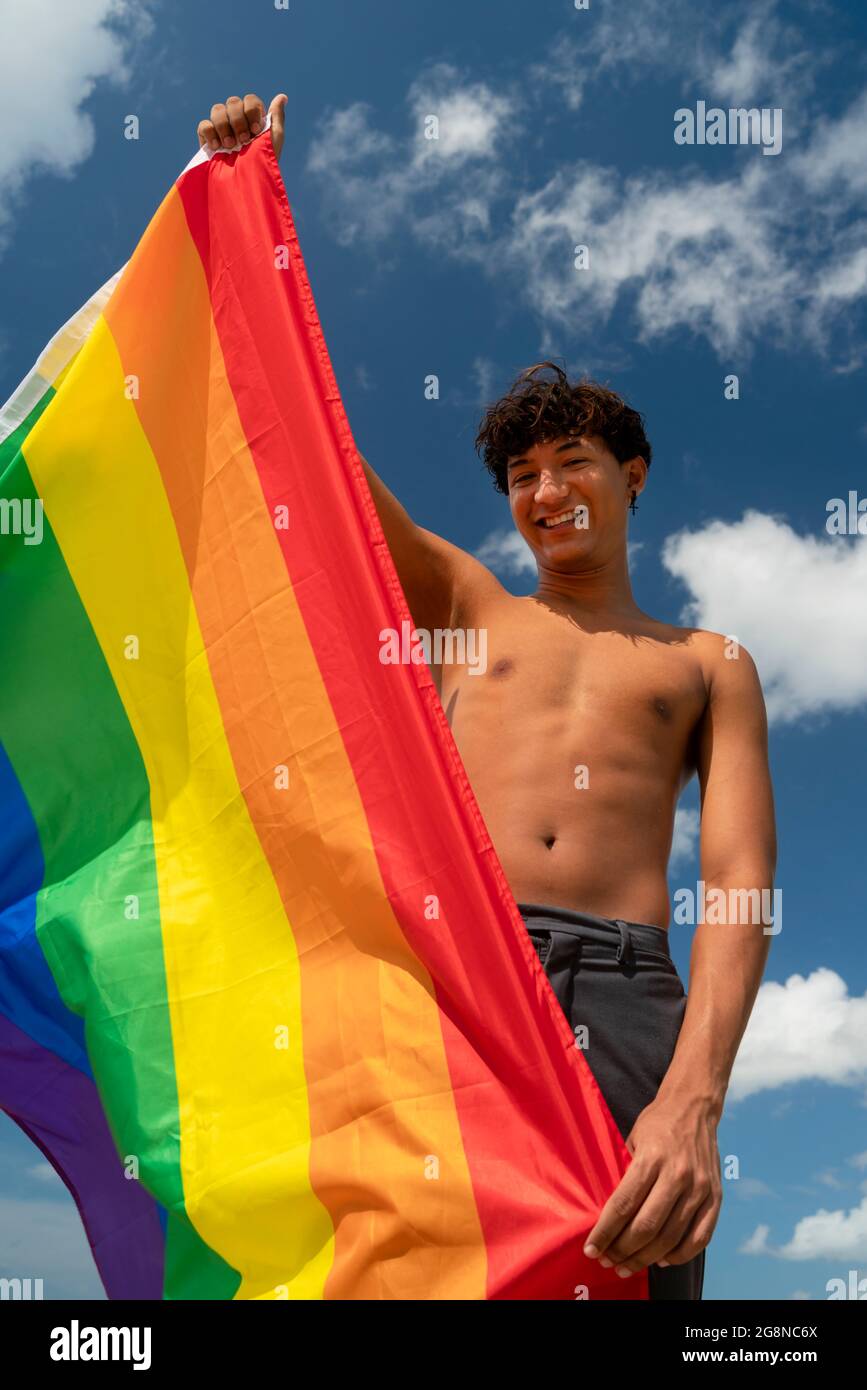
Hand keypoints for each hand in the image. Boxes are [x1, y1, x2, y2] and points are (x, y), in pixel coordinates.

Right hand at [197, 92, 286, 160]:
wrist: (245, 186)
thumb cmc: (263, 165)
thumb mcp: (274, 141)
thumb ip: (277, 117)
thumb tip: (282, 97)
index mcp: (253, 119)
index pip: (250, 100)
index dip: (251, 112)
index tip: (256, 132)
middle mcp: (237, 120)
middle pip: (233, 102)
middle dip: (239, 121)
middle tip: (244, 141)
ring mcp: (221, 129)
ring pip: (217, 109)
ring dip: (224, 126)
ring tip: (230, 146)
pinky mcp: (207, 139)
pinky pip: (204, 124)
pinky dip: (210, 133)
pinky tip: (217, 148)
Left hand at [583, 1096, 721, 1277]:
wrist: (694, 1106)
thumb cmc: (657, 1122)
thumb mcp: (632, 1139)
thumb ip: (626, 1176)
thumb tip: (611, 1217)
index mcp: (652, 1158)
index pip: (623, 1205)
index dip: (605, 1232)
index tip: (591, 1249)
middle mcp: (678, 1175)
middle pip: (646, 1227)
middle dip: (622, 1250)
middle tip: (607, 1261)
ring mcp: (700, 1188)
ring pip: (670, 1238)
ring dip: (645, 1258)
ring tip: (627, 1266)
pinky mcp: (715, 1197)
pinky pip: (699, 1238)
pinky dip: (680, 1255)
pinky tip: (662, 1260)